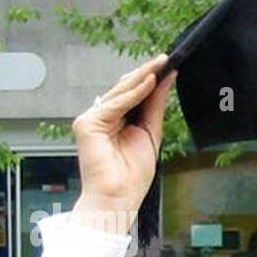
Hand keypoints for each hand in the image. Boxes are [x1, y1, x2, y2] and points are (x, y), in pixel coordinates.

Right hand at [71, 54, 176, 218]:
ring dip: (142, 77)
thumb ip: (154, 107)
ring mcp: (92, 119)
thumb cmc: (132, 175)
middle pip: (125, 90)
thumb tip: (164, 82)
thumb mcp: (150, 134)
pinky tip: (149, 82)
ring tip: (161, 65)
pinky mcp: (87, 123)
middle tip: (166, 59)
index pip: (133, 96)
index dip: (150, 81)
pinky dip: (134, 93)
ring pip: (120, 93)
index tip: (168, 67)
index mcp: (115, 122)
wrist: (119, 197)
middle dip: (147, 74)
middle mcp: (101, 118)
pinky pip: (115, 103)